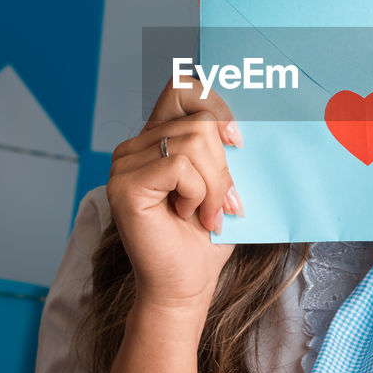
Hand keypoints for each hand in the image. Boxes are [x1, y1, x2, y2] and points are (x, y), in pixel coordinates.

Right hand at [107, 77, 243, 313]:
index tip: (238, 140)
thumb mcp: (225, 181)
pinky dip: (198, 193)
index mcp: (156, 138)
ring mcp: (124, 163)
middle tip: (226, 203)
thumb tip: (249, 118)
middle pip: (200, 122)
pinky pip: (179, 165)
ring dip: (215, 186)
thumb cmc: (207, 237)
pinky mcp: (124, 184)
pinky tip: (188, 216)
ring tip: (207, 214)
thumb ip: (225, 146)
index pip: (183, 87)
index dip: (216, 104)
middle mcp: (134, 146)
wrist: (186, 285)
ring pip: (194, 142)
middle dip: (225, 166)